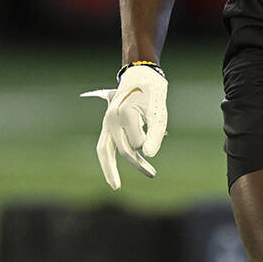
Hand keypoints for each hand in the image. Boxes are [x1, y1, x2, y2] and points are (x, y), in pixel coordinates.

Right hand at [80, 65, 167, 189]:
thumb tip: (148, 154)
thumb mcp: (159, 112)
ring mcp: (107, 122)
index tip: (155, 127)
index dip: (149, 140)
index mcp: (124, 113)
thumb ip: (155, 133)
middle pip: (123, 149)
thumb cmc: (153, 93)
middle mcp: (111, 119)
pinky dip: (107, 160)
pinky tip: (112, 174)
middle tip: (153, 174)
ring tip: (116, 186)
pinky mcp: (107, 125)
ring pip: (103, 151)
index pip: (137, 142)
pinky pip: (103, 146)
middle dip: (138, 163)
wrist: (140, 74)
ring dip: (111, 170)